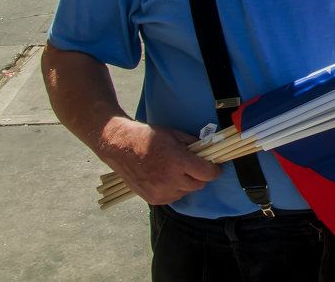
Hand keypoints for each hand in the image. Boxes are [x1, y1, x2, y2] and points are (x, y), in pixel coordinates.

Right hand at [98, 117, 220, 204]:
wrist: (120, 147)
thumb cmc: (148, 138)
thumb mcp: (175, 135)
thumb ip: (194, 146)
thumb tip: (208, 152)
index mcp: (178, 162)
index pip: (208, 174)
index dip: (214, 170)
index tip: (214, 166)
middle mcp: (170, 180)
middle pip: (199, 185)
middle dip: (200, 176)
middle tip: (193, 166)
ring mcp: (160, 191)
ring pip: (186, 192)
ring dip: (186, 183)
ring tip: (176, 171)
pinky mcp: (153, 199)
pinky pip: (173, 198)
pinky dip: (174, 190)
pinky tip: (166, 178)